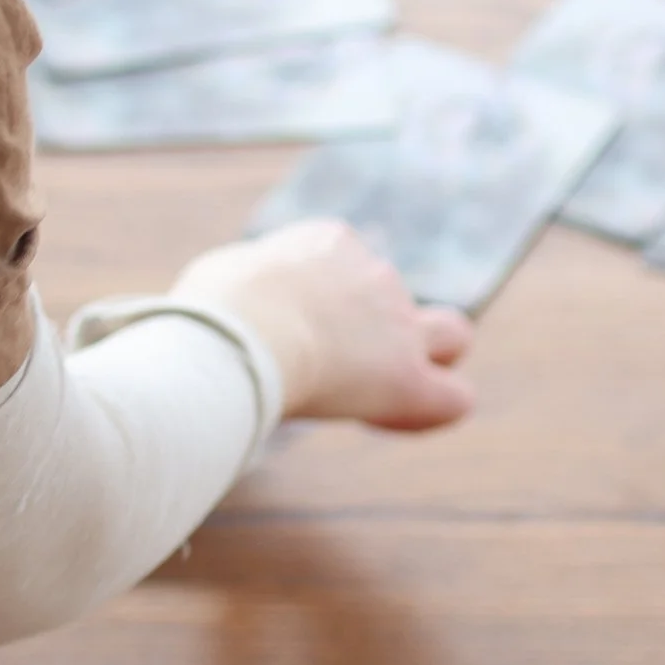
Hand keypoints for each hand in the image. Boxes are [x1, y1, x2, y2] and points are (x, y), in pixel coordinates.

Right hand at [171, 219, 473, 428]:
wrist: (243, 330)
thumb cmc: (213, 308)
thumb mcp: (218, 275)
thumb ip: (239, 284)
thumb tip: (228, 300)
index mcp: (328, 243)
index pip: (347, 262)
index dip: (326, 303)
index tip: (290, 330)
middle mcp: (373, 275)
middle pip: (398, 295)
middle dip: (386, 324)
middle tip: (345, 360)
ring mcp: (399, 324)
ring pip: (451, 336)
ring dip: (423, 362)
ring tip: (371, 395)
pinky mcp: (407, 378)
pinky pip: (451, 399)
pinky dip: (431, 411)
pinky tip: (395, 421)